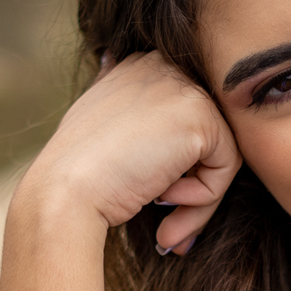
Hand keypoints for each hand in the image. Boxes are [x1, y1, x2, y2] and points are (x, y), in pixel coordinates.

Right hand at [20, 51, 241, 253]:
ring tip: (167, 226)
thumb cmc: (78, 172)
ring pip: (220, 154)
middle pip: (206, 136)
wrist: (64, 193)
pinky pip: (226, 166)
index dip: (174, 165)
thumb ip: (123, 102)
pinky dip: (203, 198)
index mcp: (140, 65)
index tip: (152, 197)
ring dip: (198, 201)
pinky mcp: (200, 118)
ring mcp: (183, 89)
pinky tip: (163, 200)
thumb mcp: (96, 120)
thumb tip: (114, 63)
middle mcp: (163, 67)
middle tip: (168, 226)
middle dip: (192, 187)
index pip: (185, 118)